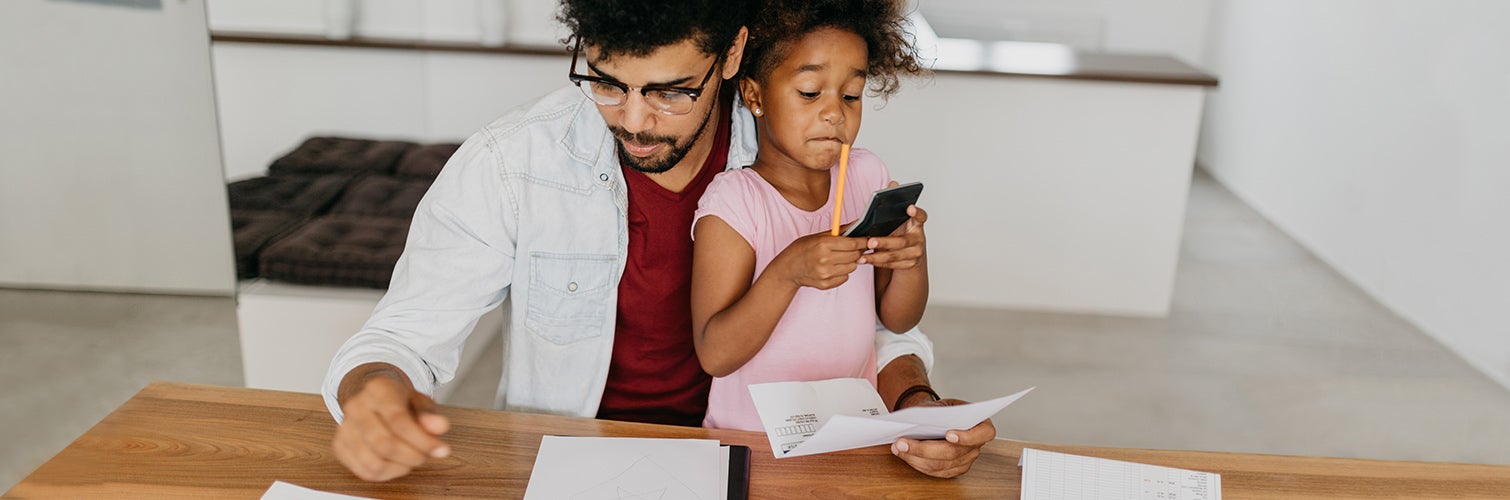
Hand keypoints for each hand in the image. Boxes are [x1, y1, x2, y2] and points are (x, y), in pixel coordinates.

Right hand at [332, 375, 451, 480]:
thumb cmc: (399, 401)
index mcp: (378, 389)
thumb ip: (429, 414)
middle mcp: (356, 407)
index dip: (422, 440)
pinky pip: (364, 471)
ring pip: (372, 462)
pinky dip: (387, 474)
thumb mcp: (419, 401)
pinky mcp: (340, 446)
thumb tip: (440, 427)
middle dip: (411, 456)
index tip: (441, 450)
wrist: (372, 399)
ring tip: (413, 459)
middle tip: (426, 456)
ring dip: (400, 467)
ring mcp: (344, 428)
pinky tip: (398, 465)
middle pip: (383, 443)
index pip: (398, 420)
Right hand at [774, 231, 868, 289]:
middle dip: (857, 251)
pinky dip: (843, 272)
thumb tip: (857, 223)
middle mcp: (824, 260)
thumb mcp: (818, 236)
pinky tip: (834, 267)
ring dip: (850, 262)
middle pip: (855, 256)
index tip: (868, 240)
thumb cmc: (802, 249)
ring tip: (841, 258)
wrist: (788, 269)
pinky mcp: (825, 284)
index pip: (852, 243)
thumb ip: (839, 230)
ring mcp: (825, 274)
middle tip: (854, 248)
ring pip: (852, 267)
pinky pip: (845, 278)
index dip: (863, 241)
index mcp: (823, 244)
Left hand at [861, 203, 926, 269]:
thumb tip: (866, 220)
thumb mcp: (899, 226)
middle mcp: (918, 239)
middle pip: (902, 241)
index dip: (917, 212)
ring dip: (876, 257)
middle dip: (884, 242)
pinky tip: (866, 261)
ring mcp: (915, 253)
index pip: (921, 217)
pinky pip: (891, 264)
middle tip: (870, 242)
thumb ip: (890, 221)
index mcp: (916, 225)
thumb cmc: (901, 235)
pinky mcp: (910, 265)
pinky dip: (877, 263)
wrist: (912, 255)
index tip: (910, 208)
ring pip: (894, 256)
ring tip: (862, 257)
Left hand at [889, 398, 996, 477]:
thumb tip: (919, 421)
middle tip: (902, 443)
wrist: (937, 418)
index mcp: (982, 426)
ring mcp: (965, 461)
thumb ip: (937, 413)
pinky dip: (917, 464)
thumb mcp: (943, 405)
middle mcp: (976, 446)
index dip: (966, 437)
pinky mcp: (953, 470)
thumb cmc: (942, 410)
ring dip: (915, 458)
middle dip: (924, 449)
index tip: (948, 434)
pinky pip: (935, 472)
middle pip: (952, 453)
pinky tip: (904, 454)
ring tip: (897, 447)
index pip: (982, 434)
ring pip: (940, 465)